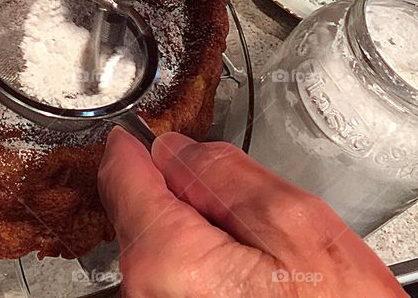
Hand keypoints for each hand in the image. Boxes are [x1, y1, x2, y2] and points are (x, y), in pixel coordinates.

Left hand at [98, 129, 406, 296]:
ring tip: (257, 255)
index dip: (142, 145)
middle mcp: (145, 292)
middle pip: (140, 209)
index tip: (155, 135)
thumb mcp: (295, 223)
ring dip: (194, 232)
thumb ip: (223, 173)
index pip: (122, 175)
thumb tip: (174, 149)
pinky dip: (200, 264)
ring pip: (157, 245)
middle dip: (181, 193)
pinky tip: (248, 279)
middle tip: (243, 209)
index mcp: (166, 257)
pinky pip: (171, 278)